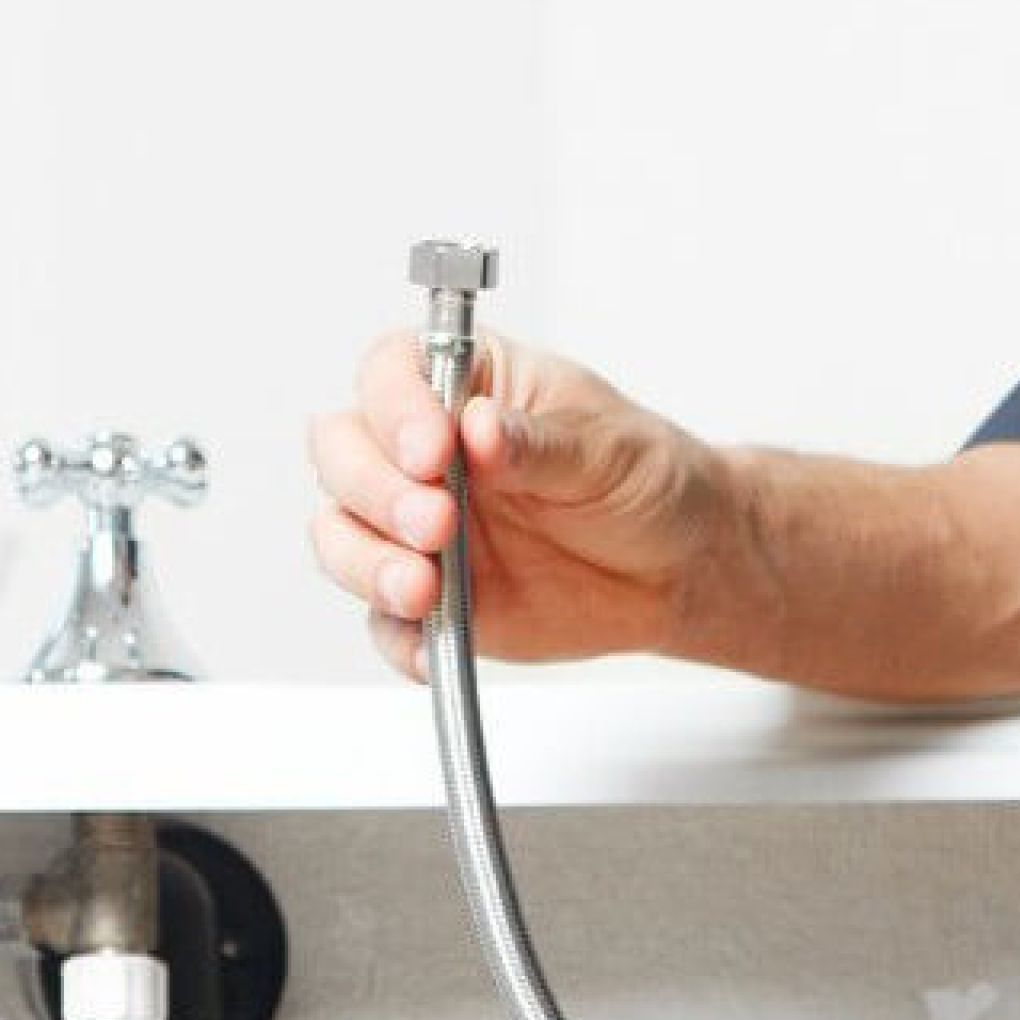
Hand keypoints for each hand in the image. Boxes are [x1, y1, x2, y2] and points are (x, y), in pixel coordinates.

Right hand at [307, 331, 736, 679]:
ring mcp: (415, 530)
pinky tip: (432, 645)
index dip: (394, 408)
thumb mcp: (607, 447)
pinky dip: (398, 639)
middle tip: (437, 525)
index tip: (433, 449)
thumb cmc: (643, 481)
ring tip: (424, 590)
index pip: (391, 374)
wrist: (677, 567)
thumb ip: (538, 442)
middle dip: (374, 493)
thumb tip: (480, 428)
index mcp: (464, 386)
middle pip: (342, 454)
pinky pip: (384, 623)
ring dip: (367, 565)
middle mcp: (422, 454)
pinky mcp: (425, 600)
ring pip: (341, 538)